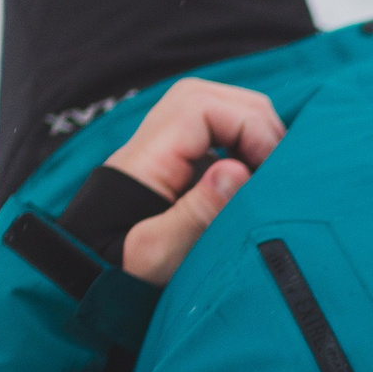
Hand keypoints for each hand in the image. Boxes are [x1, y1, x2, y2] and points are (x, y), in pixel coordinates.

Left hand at [105, 78, 285, 285]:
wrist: (92, 275)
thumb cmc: (123, 271)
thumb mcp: (160, 253)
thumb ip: (198, 212)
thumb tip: (237, 170)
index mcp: (148, 158)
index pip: (202, 106)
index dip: (249, 126)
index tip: (271, 169)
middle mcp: (155, 143)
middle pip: (210, 96)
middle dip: (258, 123)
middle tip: (280, 169)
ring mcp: (167, 150)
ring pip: (217, 108)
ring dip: (255, 133)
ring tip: (273, 174)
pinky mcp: (180, 164)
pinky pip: (217, 133)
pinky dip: (247, 146)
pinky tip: (258, 178)